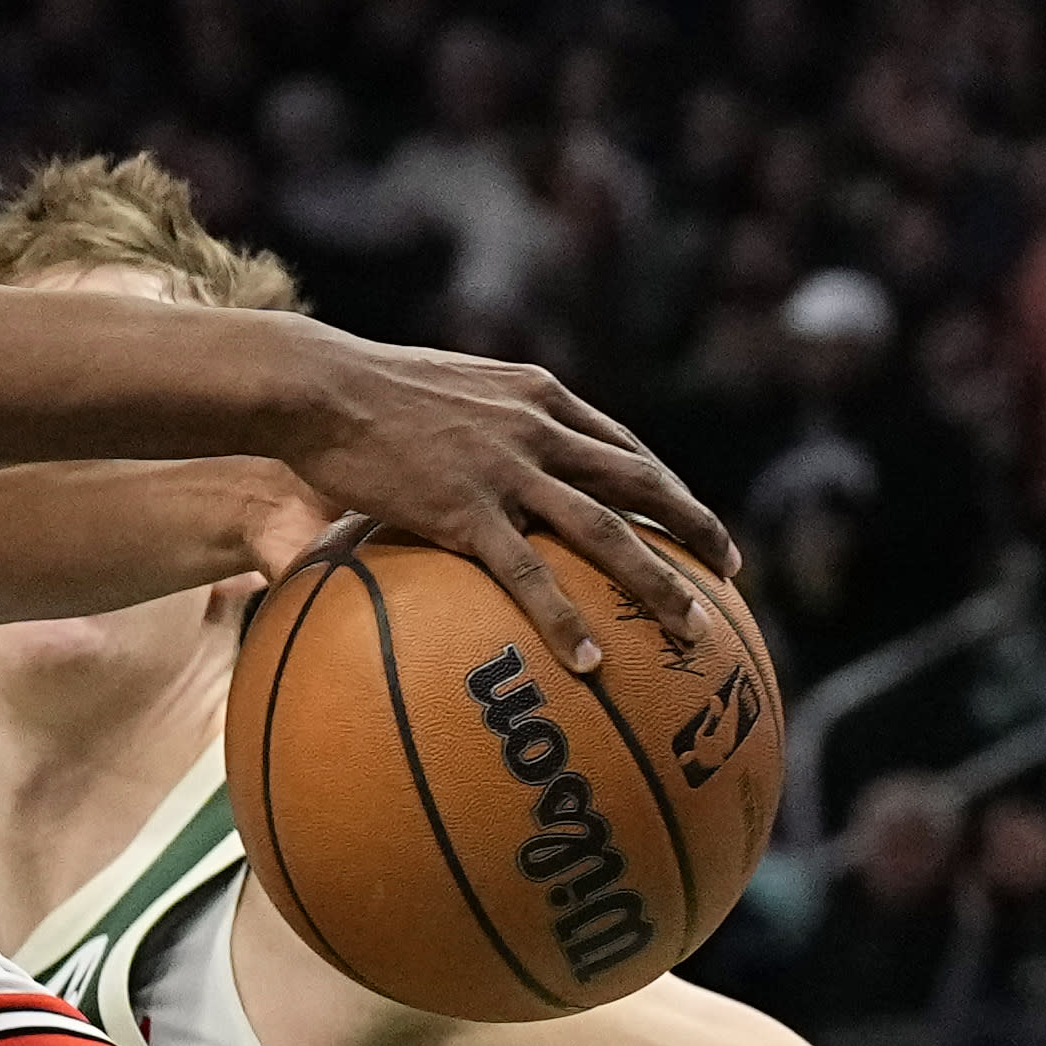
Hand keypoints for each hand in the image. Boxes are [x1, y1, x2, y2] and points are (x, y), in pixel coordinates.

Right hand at [278, 342, 734, 679]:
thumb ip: (468, 425)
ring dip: (658, 581)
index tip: (688, 514)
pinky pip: (531, 574)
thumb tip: (464, 466)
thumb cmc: (355, 392)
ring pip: (608, 530)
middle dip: (695, 526)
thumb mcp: (434, 392)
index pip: (620, 441)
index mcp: (535, 395)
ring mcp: (509, 469)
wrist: (314, 384)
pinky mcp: (468, 510)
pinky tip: (590, 661)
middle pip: (641, 480)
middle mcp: (539, 427)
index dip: (662, 481)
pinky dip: (567, 619)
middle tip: (730, 568)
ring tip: (692, 630)